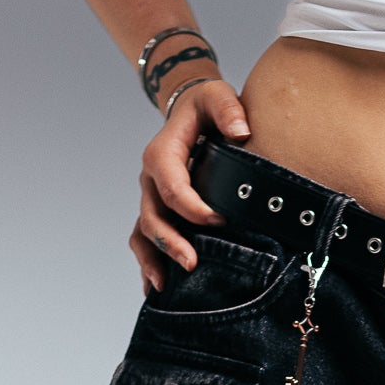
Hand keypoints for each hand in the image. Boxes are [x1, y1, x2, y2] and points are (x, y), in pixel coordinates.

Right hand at [131, 77, 250, 294]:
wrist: (191, 110)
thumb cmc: (206, 106)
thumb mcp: (217, 94)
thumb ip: (228, 108)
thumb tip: (241, 131)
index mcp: (162, 154)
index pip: (172, 187)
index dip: (193, 208)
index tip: (219, 221)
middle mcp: (150, 178)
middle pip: (153, 216)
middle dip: (171, 242)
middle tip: (192, 264)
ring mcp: (150, 197)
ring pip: (144, 232)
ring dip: (153, 259)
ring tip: (166, 286)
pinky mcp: (157, 210)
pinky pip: (144, 240)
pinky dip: (148, 264)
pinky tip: (156, 290)